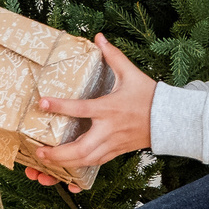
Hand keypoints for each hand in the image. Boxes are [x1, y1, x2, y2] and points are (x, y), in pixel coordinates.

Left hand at [28, 35, 155, 177]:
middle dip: (58, 153)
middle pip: (80, 148)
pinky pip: (94, 165)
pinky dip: (78, 169)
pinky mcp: (115, 152)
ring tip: (45, 161)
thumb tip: (99, 37)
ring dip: (64, 164)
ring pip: (85, 161)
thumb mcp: (131, 73)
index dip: (60, 106)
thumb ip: (113, 55)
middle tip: (38, 150)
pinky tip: (65, 171)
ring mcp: (112, 144)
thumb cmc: (149, 96)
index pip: (81, 108)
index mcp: (109, 109)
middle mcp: (109, 130)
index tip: (42, 102)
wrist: (170, 120)